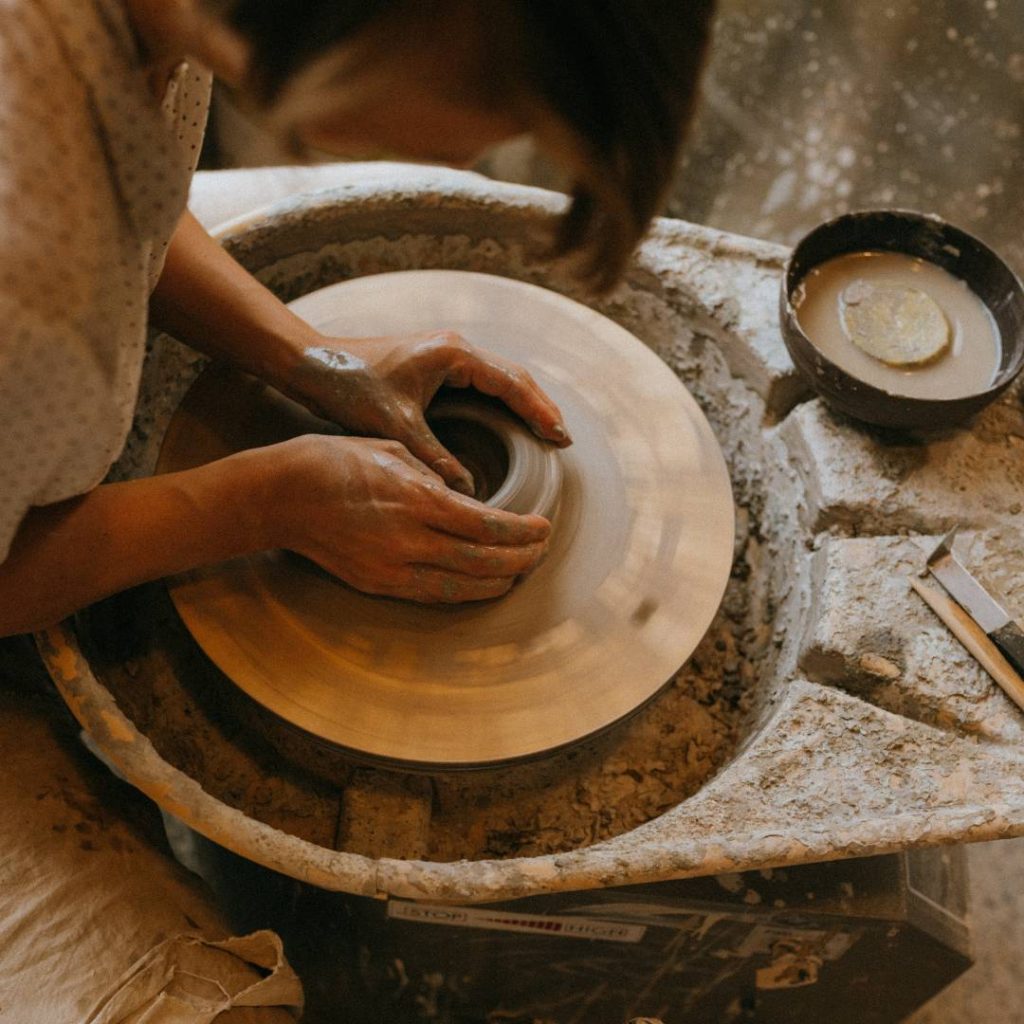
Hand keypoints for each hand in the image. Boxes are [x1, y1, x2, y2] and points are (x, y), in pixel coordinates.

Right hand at [266, 434, 550, 602]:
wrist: (280, 496)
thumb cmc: (333, 460)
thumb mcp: (391, 449)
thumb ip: (434, 475)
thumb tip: (465, 495)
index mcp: (416, 499)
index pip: (487, 524)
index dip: (522, 531)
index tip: (542, 527)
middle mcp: (409, 539)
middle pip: (483, 560)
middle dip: (521, 558)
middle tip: (542, 550)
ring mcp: (392, 567)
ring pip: (462, 586)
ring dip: (499, 581)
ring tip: (522, 570)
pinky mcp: (377, 584)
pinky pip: (433, 596)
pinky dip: (466, 592)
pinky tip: (483, 586)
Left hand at [279, 331, 571, 494]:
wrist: (312, 363)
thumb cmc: (350, 386)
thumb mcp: (396, 427)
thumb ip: (434, 459)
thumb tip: (467, 493)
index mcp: (453, 355)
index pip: (512, 383)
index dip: (540, 412)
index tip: (560, 438)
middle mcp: (455, 349)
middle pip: (513, 378)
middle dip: (539, 408)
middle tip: (562, 440)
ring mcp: (445, 354)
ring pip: (498, 380)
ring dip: (522, 406)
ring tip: (545, 435)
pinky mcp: (434, 365)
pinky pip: (480, 384)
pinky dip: (499, 405)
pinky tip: (506, 427)